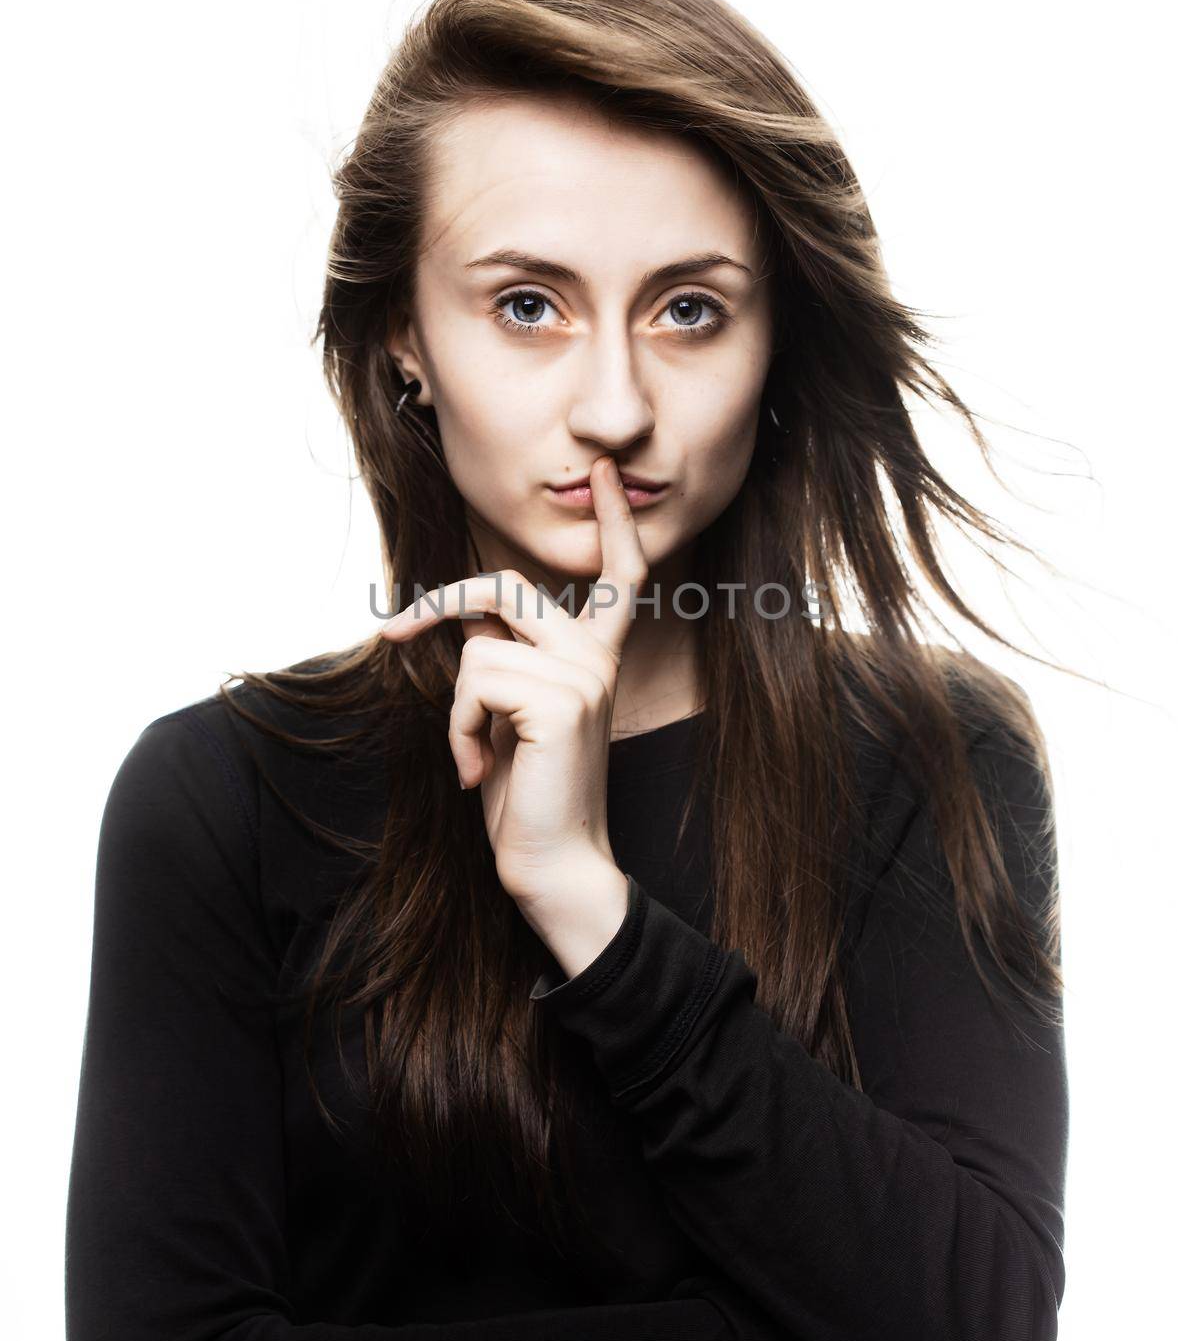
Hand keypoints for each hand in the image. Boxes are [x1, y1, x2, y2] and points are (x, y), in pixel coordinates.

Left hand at [378, 455, 648, 911]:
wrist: (555, 865)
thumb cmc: (530, 793)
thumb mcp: (512, 711)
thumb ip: (504, 654)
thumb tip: (466, 608)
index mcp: (599, 656)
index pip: (619, 576)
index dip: (612, 524)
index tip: (599, 475)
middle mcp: (599, 658)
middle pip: (507, 587)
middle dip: (440, 599)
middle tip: (394, 628)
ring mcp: (583, 676)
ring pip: (476, 646)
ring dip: (457, 708)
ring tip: (477, 754)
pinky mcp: (558, 702)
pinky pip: (473, 683)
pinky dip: (459, 729)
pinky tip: (479, 768)